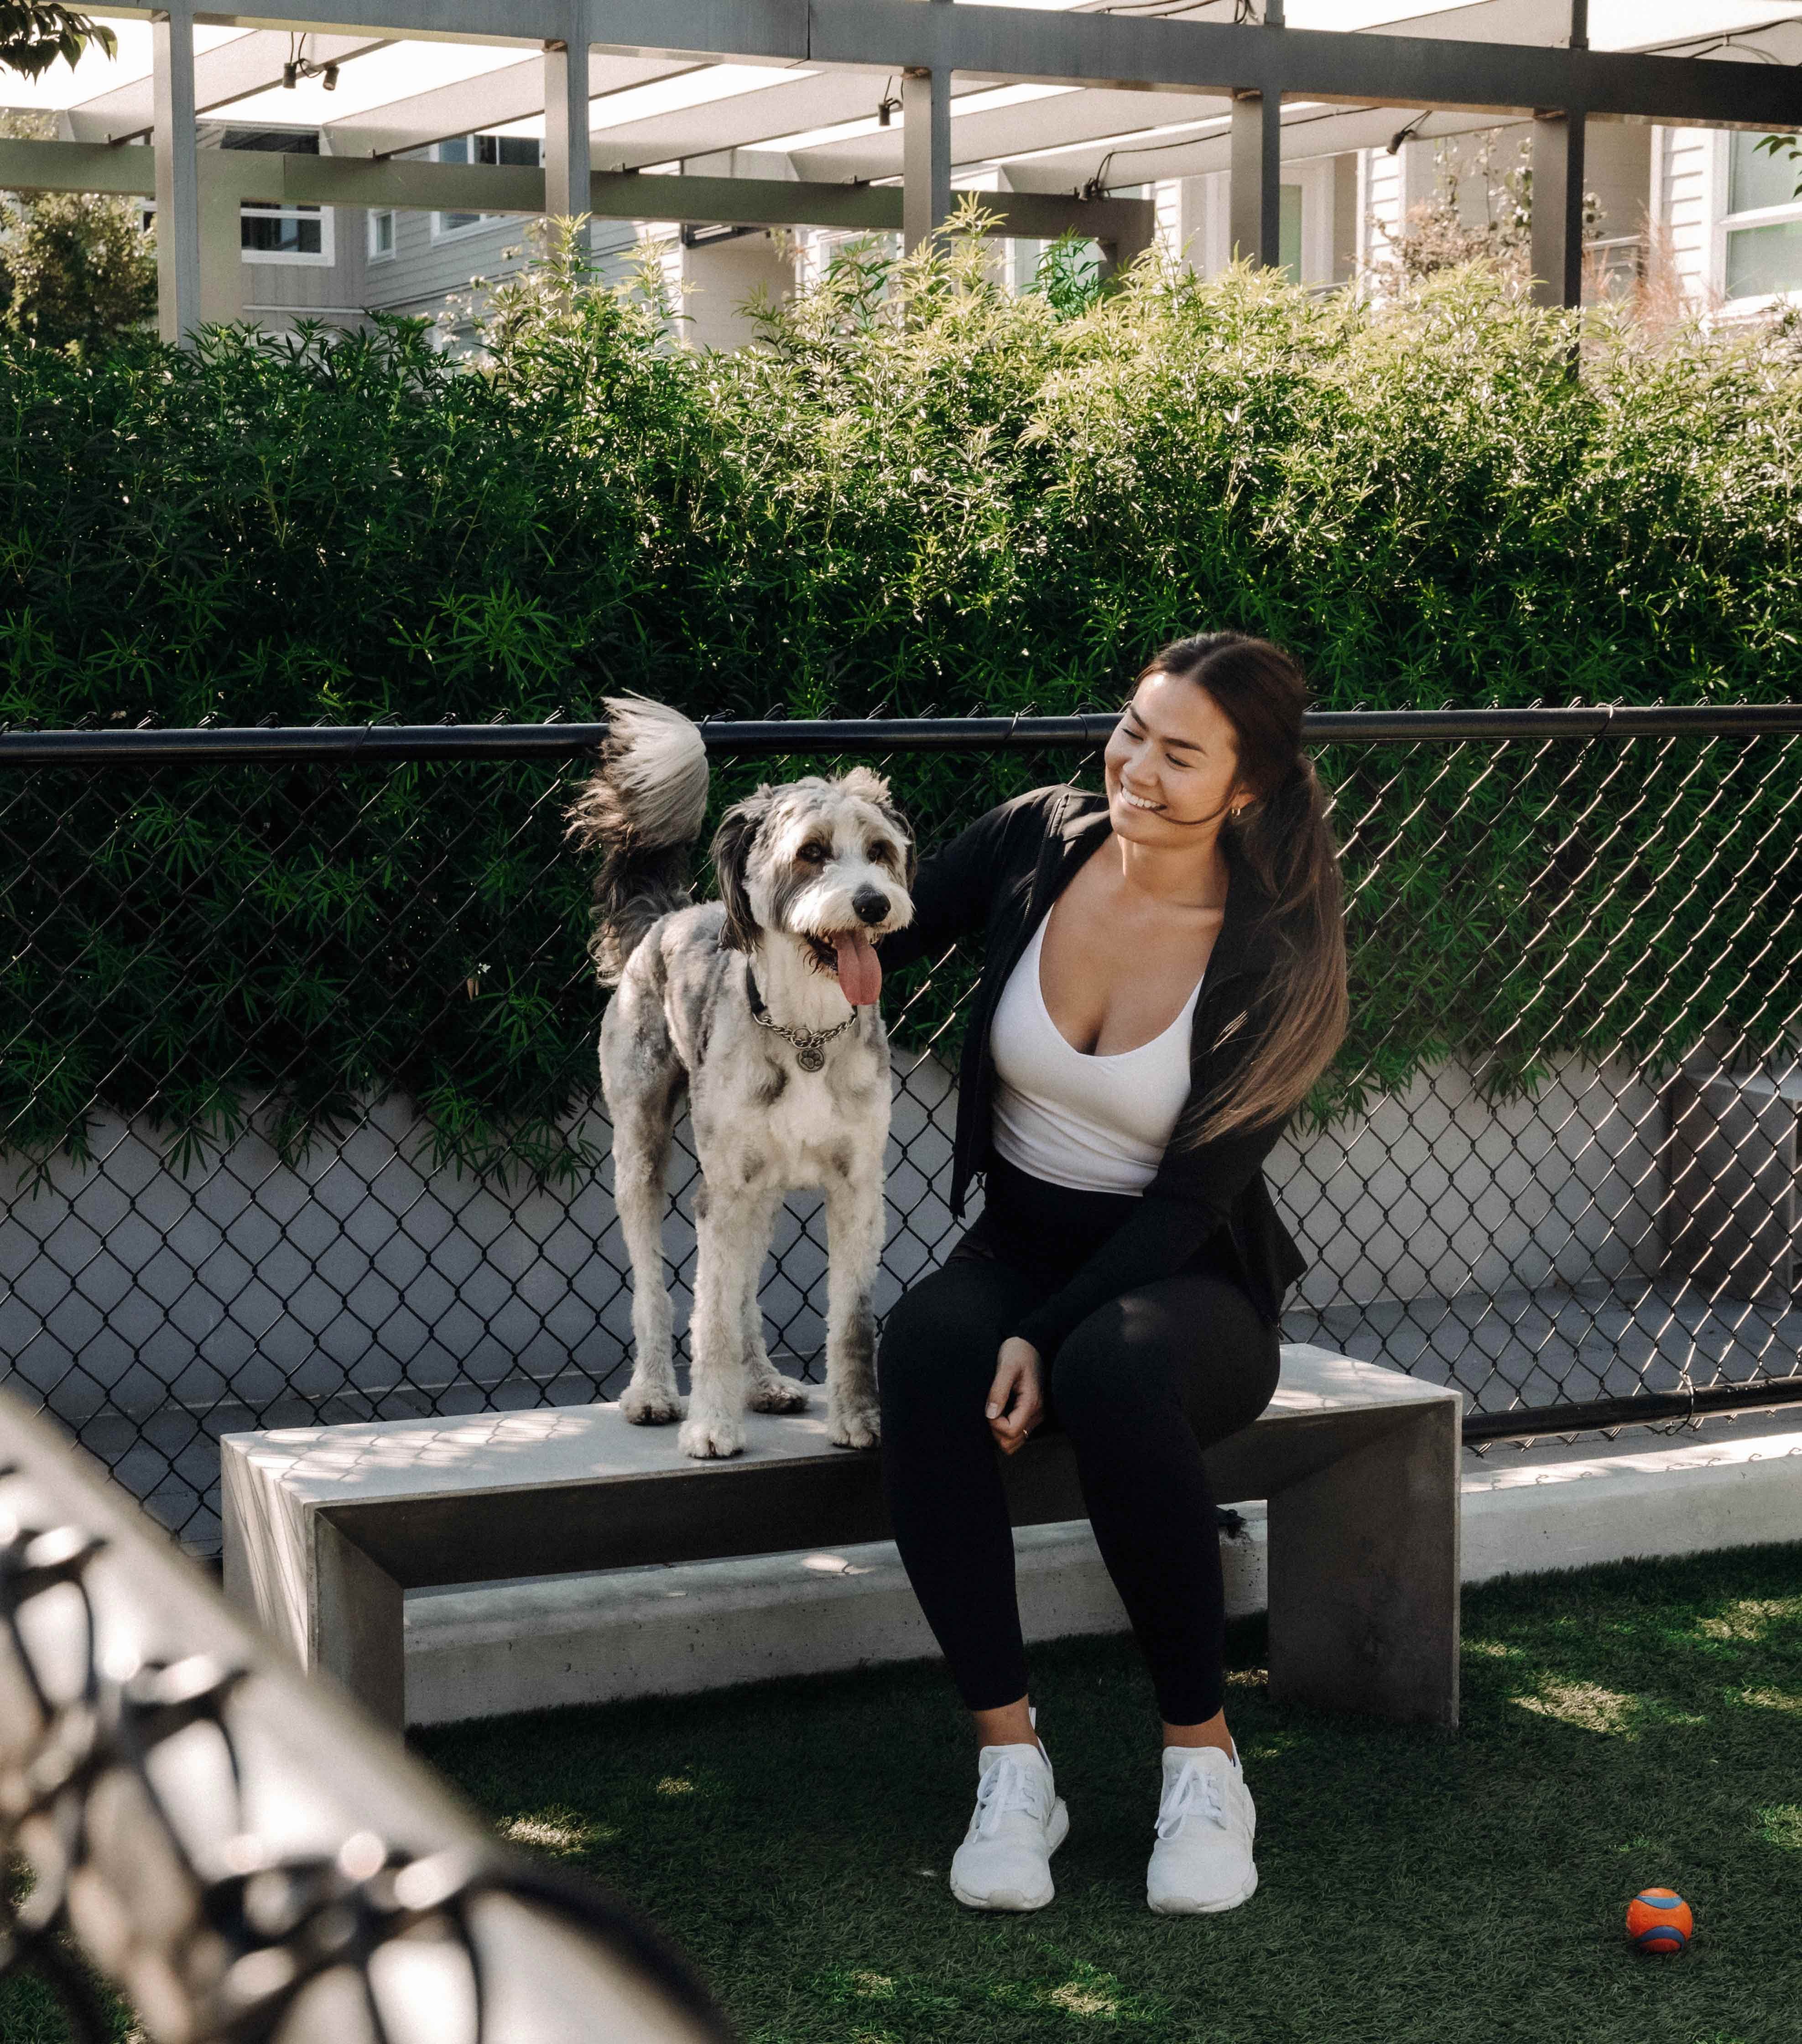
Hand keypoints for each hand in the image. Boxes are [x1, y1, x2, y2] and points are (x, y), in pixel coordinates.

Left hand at [986, 1337, 1043, 1455]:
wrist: (1031, 1344)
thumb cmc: (1018, 1352)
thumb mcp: (1006, 1366)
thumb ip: (998, 1391)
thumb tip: (990, 1415)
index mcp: (1032, 1403)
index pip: (1011, 1431)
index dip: (994, 1424)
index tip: (989, 1407)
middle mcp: (1038, 1413)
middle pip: (1012, 1441)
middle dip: (996, 1430)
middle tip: (990, 1409)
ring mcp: (1037, 1415)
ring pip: (1016, 1440)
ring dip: (1000, 1431)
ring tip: (995, 1411)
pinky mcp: (1033, 1414)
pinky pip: (1019, 1432)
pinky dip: (1006, 1428)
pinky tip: (1000, 1412)